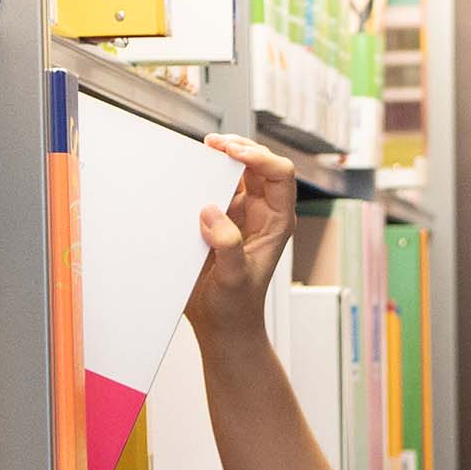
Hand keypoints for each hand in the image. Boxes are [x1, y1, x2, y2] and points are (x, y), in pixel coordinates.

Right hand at [187, 133, 299, 340]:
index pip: (280, 176)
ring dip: (222, 157)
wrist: (221, 325)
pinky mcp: (219, 220)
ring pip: (238, 172)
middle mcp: (263, 213)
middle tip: (214, 144)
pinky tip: (190, 170)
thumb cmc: (236, 308)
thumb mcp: (233, 279)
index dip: (260, 158)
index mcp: (277, 223)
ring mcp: (241, 215)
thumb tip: (211, 211)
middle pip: (260, 165)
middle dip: (240, 148)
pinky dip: (204, 174)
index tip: (233, 153)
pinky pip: (214, 187)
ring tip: (204, 148)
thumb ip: (228, 246)